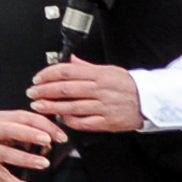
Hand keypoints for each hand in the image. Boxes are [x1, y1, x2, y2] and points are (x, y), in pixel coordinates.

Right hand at [0, 109, 62, 181]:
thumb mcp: (6, 121)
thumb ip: (27, 127)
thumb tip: (51, 136)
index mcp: (2, 119)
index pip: (25, 118)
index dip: (44, 125)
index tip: (60, 135)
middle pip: (11, 131)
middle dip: (30, 134)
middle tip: (48, 140)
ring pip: (6, 154)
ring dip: (25, 159)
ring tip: (43, 163)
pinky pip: (2, 177)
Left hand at [26, 60, 145, 132]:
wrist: (150, 101)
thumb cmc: (128, 85)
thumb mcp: (108, 70)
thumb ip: (85, 67)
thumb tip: (69, 58)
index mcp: (99, 75)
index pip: (67, 72)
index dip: (48, 75)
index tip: (37, 79)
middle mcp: (100, 90)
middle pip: (65, 89)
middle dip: (44, 91)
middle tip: (32, 93)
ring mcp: (103, 107)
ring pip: (71, 107)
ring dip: (51, 107)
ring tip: (38, 106)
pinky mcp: (107, 122)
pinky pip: (83, 122)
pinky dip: (69, 121)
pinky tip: (60, 118)